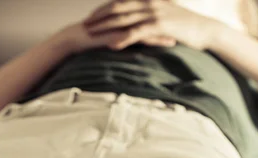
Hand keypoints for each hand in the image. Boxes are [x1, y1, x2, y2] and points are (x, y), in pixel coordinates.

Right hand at [60, 17, 175, 55]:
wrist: (74, 38)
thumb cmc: (90, 37)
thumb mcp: (109, 31)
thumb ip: (122, 32)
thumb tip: (132, 38)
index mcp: (124, 13)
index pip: (146, 14)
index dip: (161, 18)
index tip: (175, 24)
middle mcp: (126, 15)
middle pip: (151, 17)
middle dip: (167, 23)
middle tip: (183, 30)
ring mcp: (123, 23)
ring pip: (148, 25)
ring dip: (164, 31)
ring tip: (177, 39)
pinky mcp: (119, 32)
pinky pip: (140, 35)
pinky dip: (154, 39)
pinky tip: (165, 44)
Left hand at [83, 0, 224, 50]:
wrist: (205, 30)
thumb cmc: (186, 26)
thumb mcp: (166, 16)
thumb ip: (151, 15)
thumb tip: (141, 23)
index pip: (120, 2)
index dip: (103, 10)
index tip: (90, 18)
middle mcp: (148, 2)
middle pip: (117, 9)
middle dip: (99, 17)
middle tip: (84, 26)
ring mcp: (153, 13)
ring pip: (123, 19)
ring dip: (105, 27)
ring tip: (91, 35)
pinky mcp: (159, 26)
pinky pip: (136, 32)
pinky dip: (122, 38)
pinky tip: (111, 45)